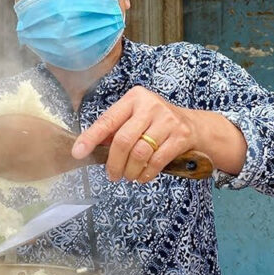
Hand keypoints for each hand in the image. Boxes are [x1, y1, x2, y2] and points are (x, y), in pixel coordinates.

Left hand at [71, 86, 197, 182]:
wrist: (196, 126)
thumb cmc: (157, 123)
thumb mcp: (136, 118)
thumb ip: (116, 129)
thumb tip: (90, 147)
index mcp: (134, 98)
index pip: (107, 120)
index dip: (90, 138)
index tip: (78, 153)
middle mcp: (150, 105)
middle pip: (123, 140)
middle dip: (114, 163)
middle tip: (113, 175)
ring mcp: (167, 120)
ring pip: (140, 153)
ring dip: (131, 171)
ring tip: (129, 176)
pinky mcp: (180, 136)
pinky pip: (157, 161)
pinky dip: (146, 173)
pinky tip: (143, 176)